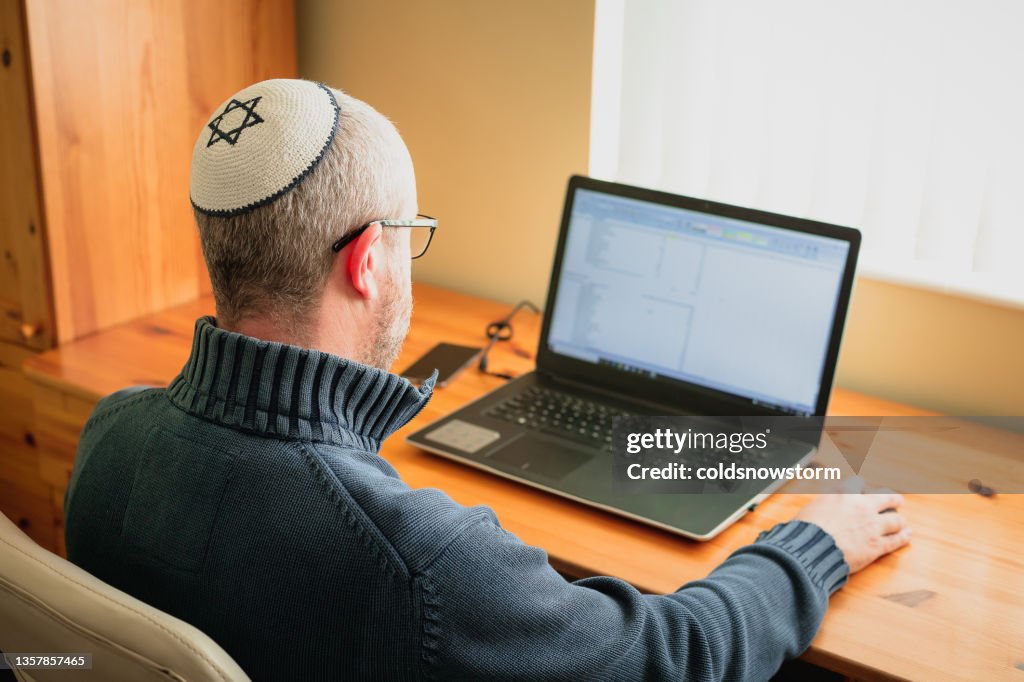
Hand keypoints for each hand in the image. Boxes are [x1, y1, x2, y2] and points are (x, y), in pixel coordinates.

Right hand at [793, 477, 910, 573]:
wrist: (812, 548)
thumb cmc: (805, 530)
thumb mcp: (809, 510)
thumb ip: (822, 507)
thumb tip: (819, 511)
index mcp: (843, 495)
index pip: (857, 483)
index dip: (860, 486)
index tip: (862, 488)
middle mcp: (861, 507)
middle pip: (885, 497)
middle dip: (892, 498)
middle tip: (896, 501)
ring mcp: (872, 526)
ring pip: (895, 520)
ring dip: (900, 521)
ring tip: (903, 522)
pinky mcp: (876, 545)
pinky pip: (895, 540)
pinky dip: (903, 537)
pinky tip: (907, 536)